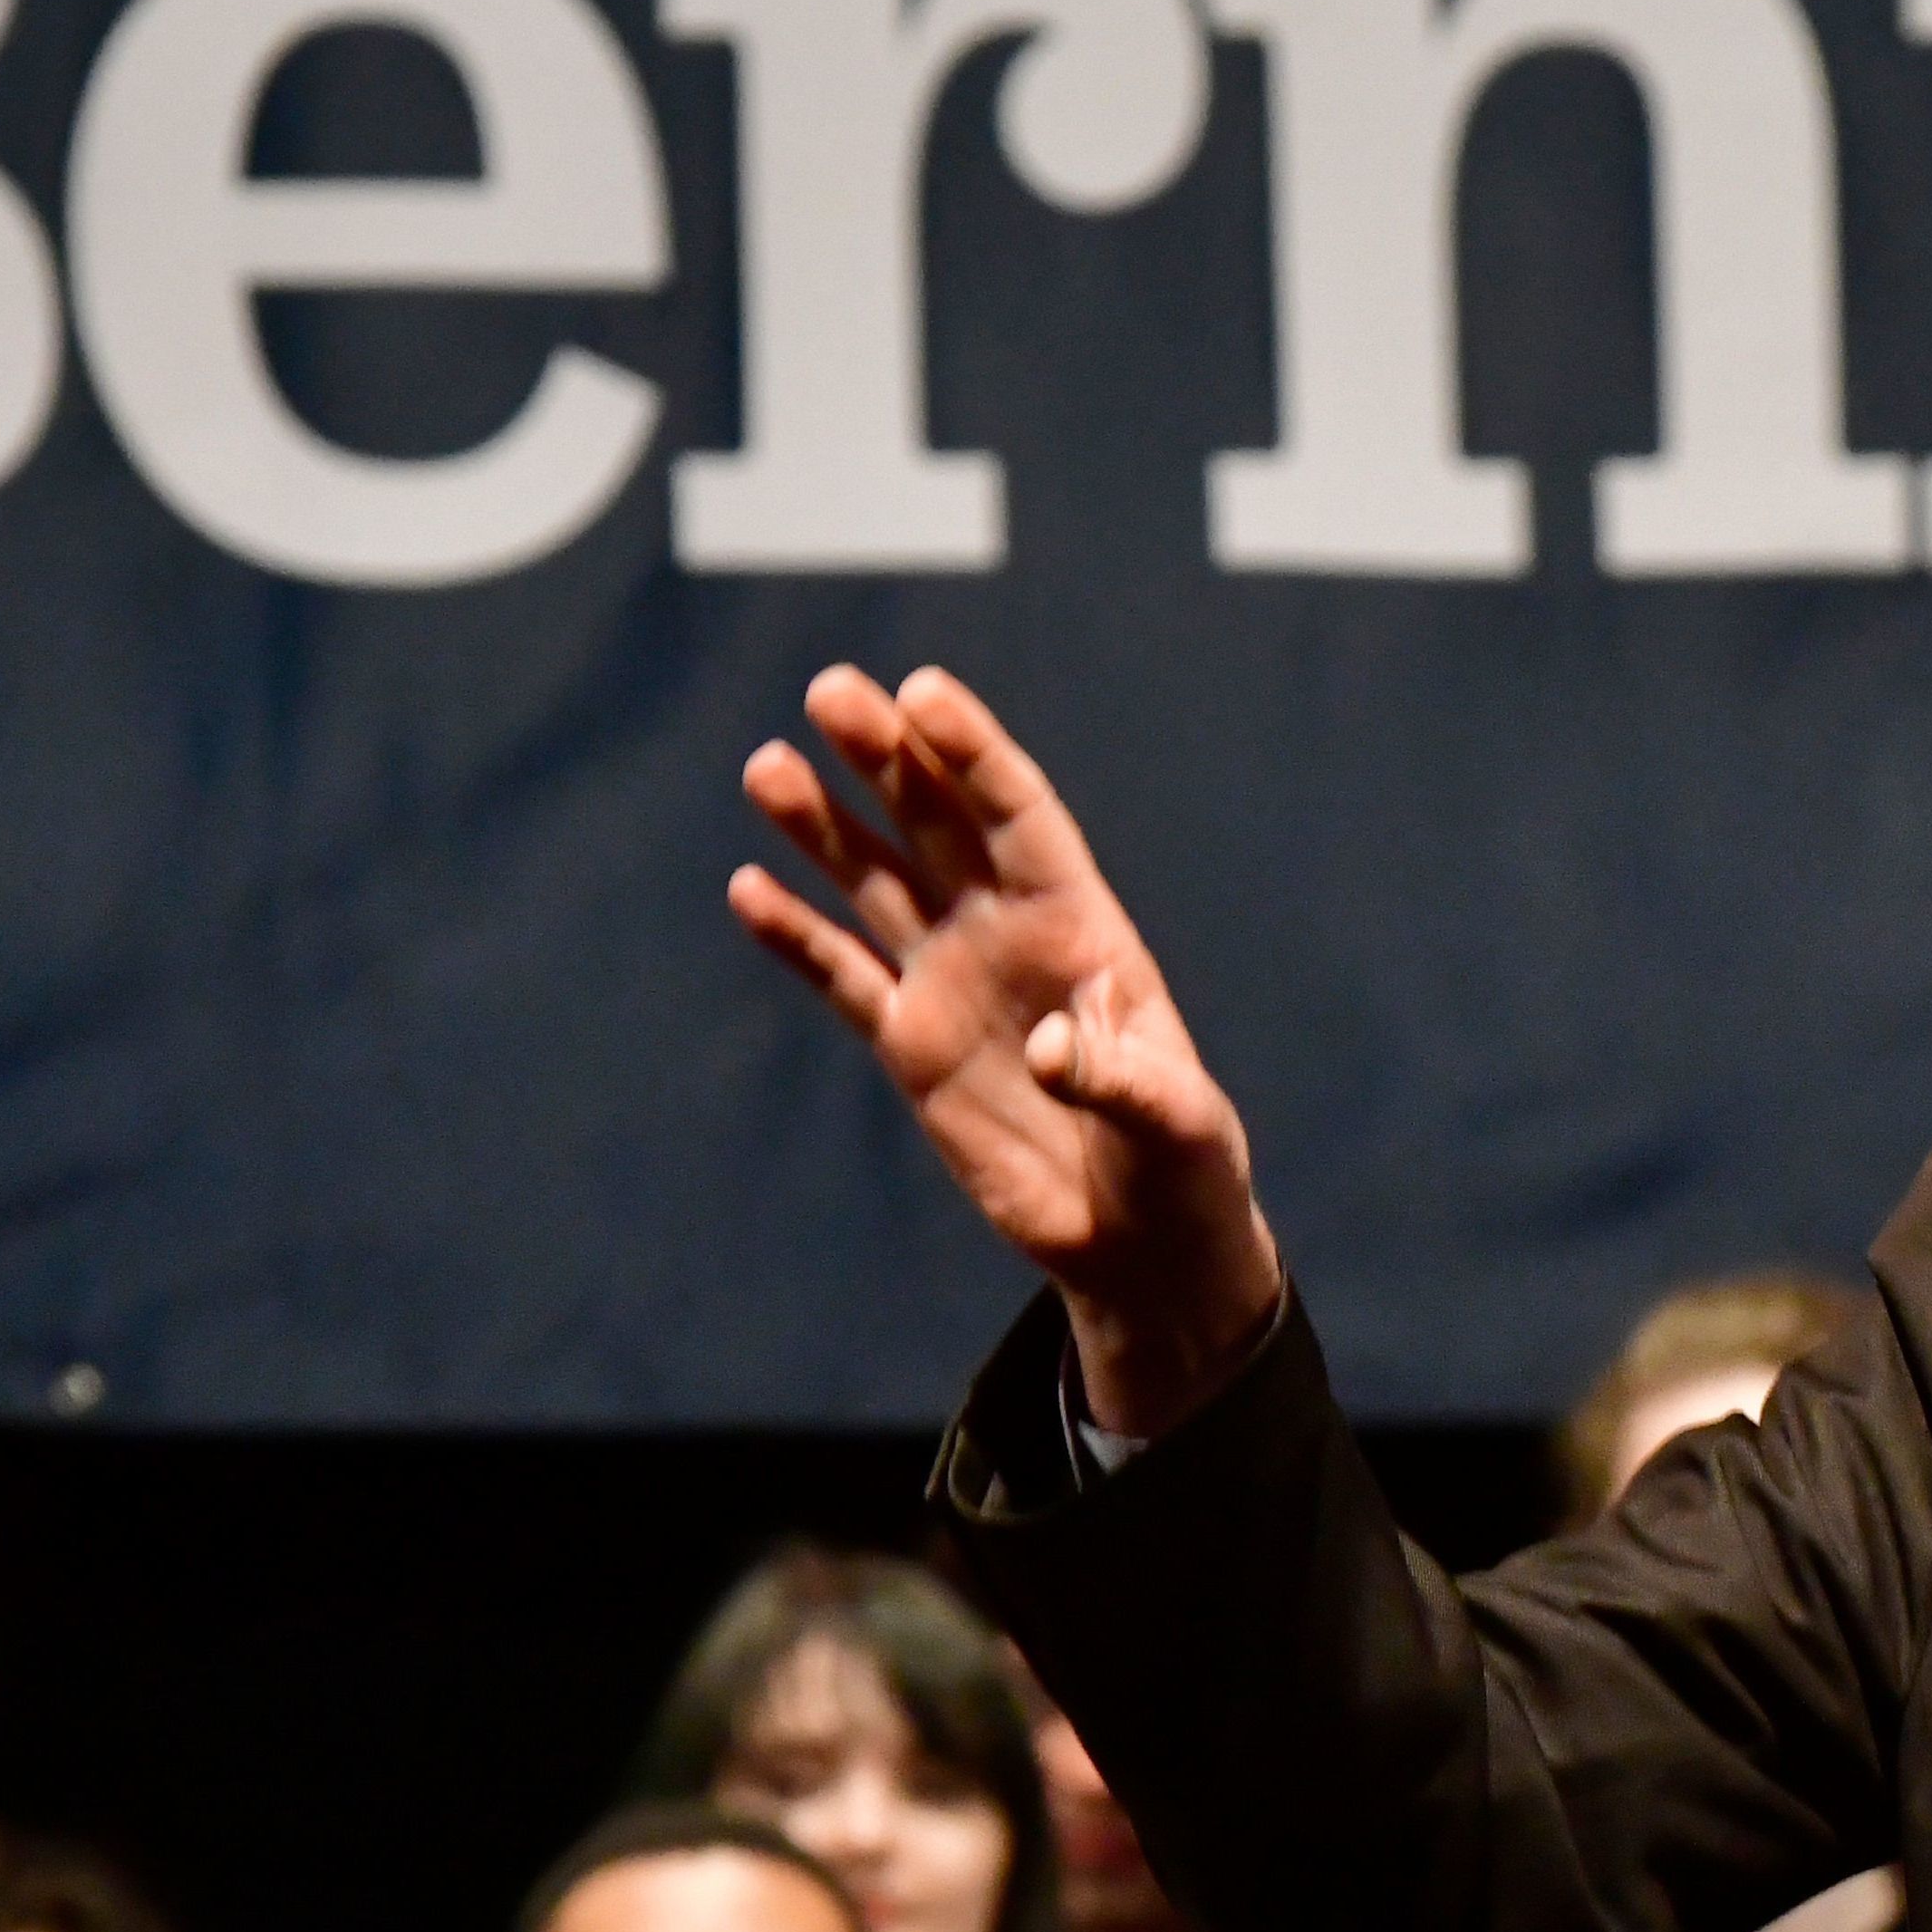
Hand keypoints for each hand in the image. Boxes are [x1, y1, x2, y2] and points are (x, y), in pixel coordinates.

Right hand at [728, 664, 1281, 1436]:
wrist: (1140, 1240)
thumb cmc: (1182, 1165)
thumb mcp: (1175, 1122)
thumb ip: (1120, 1079)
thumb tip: (1052, 1050)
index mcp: (1084, 927)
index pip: (1021, 817)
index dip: (975, 754)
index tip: (923, 692)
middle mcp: (1010, 935)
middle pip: (939, 823)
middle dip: (887, 757)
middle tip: (831, 690)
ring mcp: (955, 982)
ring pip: (878, 881)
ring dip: (823, 826)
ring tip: (768, 766)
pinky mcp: (912, 1045)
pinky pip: (843, 974)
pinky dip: (797, 935)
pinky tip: (749, 889)